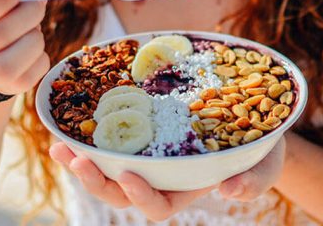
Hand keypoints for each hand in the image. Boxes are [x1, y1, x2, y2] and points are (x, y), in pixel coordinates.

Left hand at [50, 137, 285, 220]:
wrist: (252, 117)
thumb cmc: (260, 149)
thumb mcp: (263, 165)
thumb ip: (252, 182)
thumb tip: (230, 192)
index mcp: (183, 191)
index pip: (156, 206)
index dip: (140, 196)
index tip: (131, 176)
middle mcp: (159, 177)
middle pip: (120, 190)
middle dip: (96, 181)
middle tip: (76, 160)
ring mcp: (146, 154)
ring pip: (106, 167)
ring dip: (80, 159)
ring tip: (59, 145)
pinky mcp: (139, 130)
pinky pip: (108, 137)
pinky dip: (88, 132)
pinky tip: (70, 119)